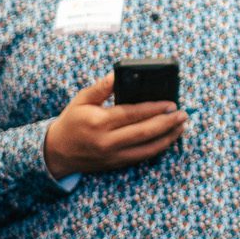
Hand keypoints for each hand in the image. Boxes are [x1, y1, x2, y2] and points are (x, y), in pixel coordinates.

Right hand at [43, 73, 184, 177]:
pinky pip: (142, 157)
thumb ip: (102, 87)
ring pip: (148, 148)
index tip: (171, 103)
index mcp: (99, 122)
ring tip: (182, 125)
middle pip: (144, 132)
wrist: (56, 153)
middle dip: (167, 122)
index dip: (154, 109)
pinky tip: (169, 138)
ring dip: (168, 137)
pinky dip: (158, 148)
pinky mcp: (116, 164)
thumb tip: (118, 74)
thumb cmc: (71, 122)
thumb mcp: (82, 100)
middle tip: (183, 113)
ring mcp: (113, 156)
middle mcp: (108, 141)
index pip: (133, 114)